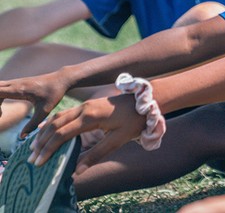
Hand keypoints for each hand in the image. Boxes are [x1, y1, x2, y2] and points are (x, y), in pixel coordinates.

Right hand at [0, 71, 69, 135]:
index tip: (1, 115)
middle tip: (0, 115)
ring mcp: (16, 82)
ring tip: (0, 114)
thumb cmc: (54, 94)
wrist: (62, 79)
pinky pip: (1, 88)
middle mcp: (15, 83)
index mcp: (19, 89)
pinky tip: (2, 108)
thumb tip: (21, 137)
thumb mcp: (44, 111)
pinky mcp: (17, 83)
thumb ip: (32, 124)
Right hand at [29, 93, 145, 174]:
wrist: (145, 101)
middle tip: (32, 158)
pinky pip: (65, 114)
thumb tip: (76, 171)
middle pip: (55, 125)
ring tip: (34, 147)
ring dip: (45, 132)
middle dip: (42, 142)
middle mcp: (84, 108)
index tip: (39, 162)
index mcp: (90, 117)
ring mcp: (85, 105)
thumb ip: (96, 155)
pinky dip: (52, 123)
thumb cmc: (133, 121)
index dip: (49, 148)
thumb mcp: (118, 140)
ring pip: (58, 118)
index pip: (62, 134)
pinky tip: (44, 129)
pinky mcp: (87, 105)